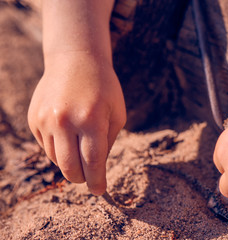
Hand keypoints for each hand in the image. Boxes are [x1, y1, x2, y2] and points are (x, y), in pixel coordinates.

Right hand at [28, 53, 125, 194]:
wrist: (75, 60)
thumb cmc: (103, 88)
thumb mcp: (116, 113)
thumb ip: (108, 142)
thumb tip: (97, 168)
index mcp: (91, 119)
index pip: (93, 162)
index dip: (97, 180)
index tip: (99, 191)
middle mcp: (65, 121)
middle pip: (70, 167)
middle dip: (82, 178)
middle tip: (89, 179)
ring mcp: (46, 120)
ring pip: (56, 159)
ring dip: (70, 163)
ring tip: (80, 152)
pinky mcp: (34, 119)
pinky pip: (46, 146)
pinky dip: (59, 149)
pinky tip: (68, 136)